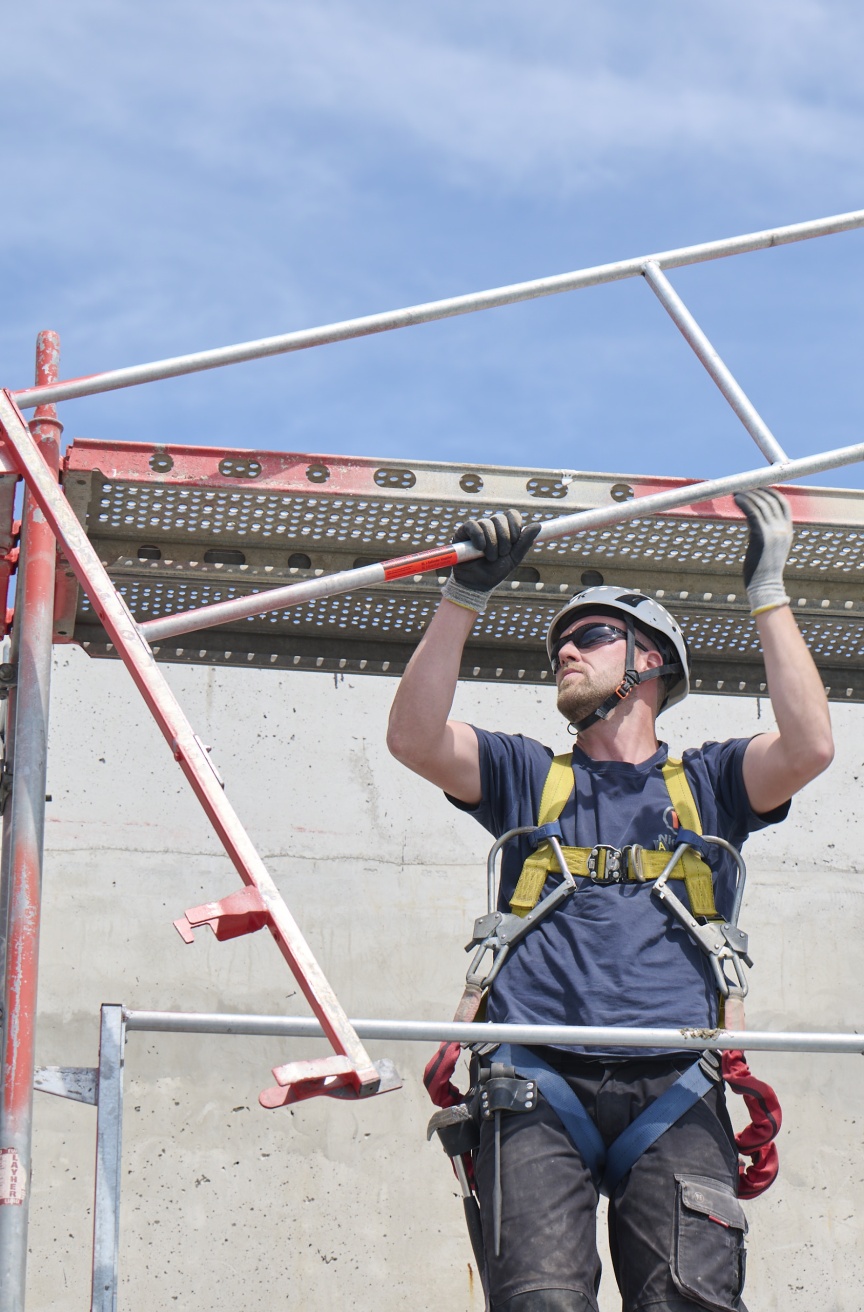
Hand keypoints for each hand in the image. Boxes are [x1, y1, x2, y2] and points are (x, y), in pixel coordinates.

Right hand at [442, 510, 540, 612]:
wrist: (477, 584)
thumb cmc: (495, 572)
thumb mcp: (514, 558)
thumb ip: (524, 542)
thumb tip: (537, 525)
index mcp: (504, 531)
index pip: (511, 515)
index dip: (514, 524)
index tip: (514, 539)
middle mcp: (490, 527)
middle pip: (500, 518)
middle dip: (503, 537)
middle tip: (502, 553)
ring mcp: (476, 529)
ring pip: (487, 523)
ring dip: (492, 543)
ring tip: (490, 557)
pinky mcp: (462, 533)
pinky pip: (473, 526)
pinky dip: (479, 536)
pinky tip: (480, 548)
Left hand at [733, 488, 791, 615]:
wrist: (765, 586)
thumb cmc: (763, 570)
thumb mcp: (771, 548)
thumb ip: (768, 533)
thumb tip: (754, 522)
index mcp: (788, 531)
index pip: (783, 504)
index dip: (771, 493)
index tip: (757, 488)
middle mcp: (783, 529)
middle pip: (771, 501)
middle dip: (756, 491)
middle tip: (743, 487)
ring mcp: (774, 532)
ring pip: (761, 505)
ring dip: (748, 495)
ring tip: (736, 491)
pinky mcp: (761, 536)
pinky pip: (753, 513)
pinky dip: (744, 503)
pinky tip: (736, 499)